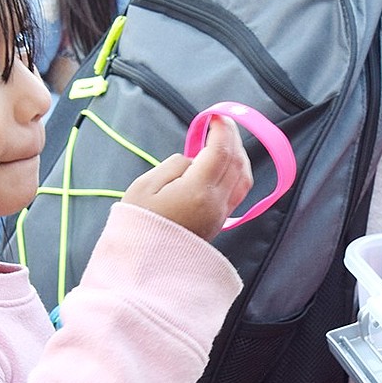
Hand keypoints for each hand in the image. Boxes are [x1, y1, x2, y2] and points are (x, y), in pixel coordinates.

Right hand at [121, 115, 252, 240]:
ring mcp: (221, 214)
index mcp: (198, 190)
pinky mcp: (219, 223)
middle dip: (232, 138)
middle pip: (237, 162)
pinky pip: (238, 191)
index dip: (221, 130)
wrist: (143, 266)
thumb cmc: (138, 225)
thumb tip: (192, 161)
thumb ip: (173, 166)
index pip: (220, 152)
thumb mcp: (145, 187)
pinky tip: (226, 165)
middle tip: (221, 122)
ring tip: (225, 141)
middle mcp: (217, 202)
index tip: (215, 115)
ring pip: (243, 178)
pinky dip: (237, 171)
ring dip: (238, 154)